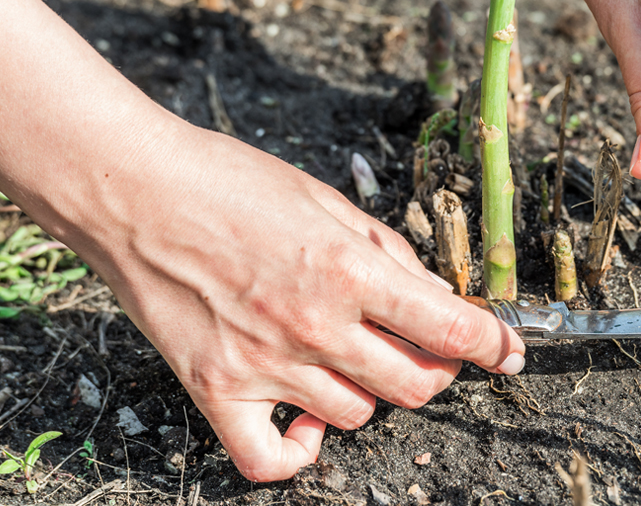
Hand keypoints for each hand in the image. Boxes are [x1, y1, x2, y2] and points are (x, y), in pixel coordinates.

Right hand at [68, 125, 525, 480]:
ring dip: (369, 393)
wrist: (133, 188)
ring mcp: (266, 363)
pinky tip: (305, 422)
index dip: (495, 344)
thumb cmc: (226, 180)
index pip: (451, 328)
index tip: (508, 351)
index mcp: (350, 269)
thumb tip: (431, 292)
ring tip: (347, 361)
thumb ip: (384, 250)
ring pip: (357, 416)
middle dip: (436, 371)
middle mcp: (316, 324)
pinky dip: (299, 452)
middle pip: (416, 385)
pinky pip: (271, 460)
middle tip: (423, 351)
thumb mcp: (325, 197)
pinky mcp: (216, 389)